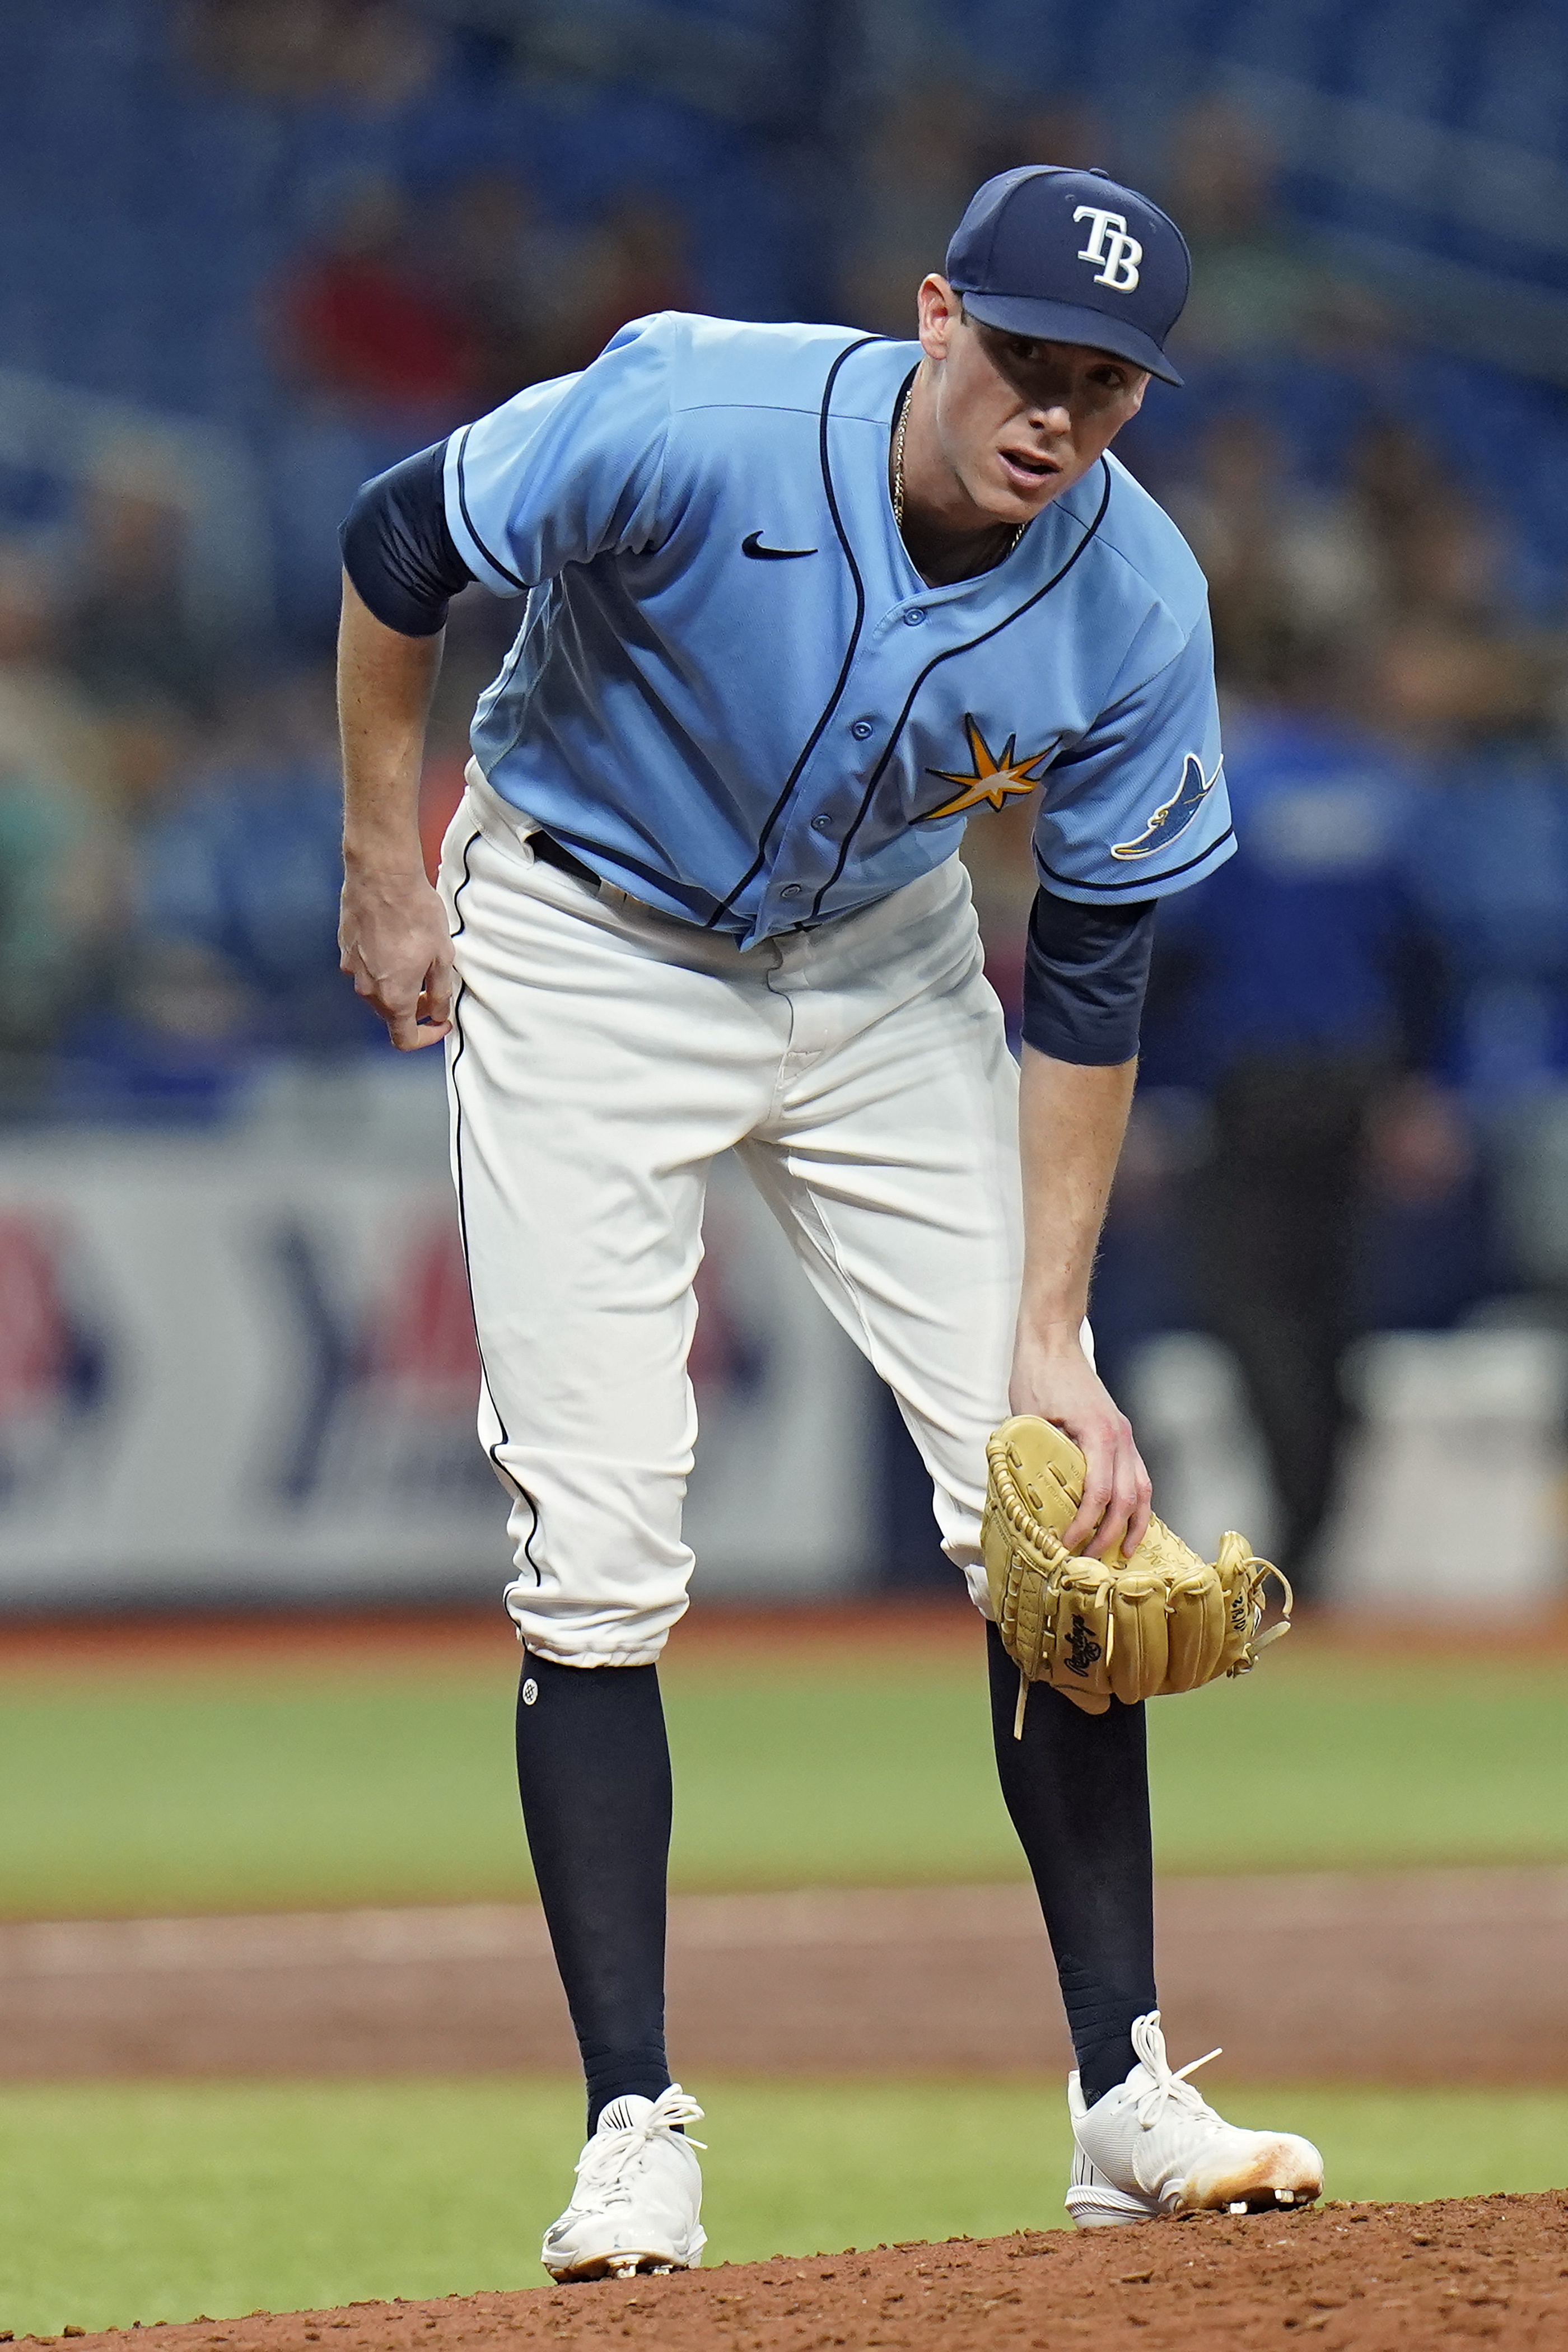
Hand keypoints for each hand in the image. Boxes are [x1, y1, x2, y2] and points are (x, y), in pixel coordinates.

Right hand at [339, 862, 454, 1049]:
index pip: (404, 1039)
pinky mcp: (345, 948)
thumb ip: (440, 993)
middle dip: (414, 1008)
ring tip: (416, 958)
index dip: (427, 1036)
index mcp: (393, 997)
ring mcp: (352, 968)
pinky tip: (395, 942)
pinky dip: (382, 966)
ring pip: (377, 991)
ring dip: (397, 985)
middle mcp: (367, 989)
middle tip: (433, 988)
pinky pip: (365, 968)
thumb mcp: (442, 958)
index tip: (440, 1022)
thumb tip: (438, 1015)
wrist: (382, 877)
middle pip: (391, 1014)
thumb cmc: (416, 914)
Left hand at [1008, 1324, 1151, 1560]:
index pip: (1099, 1492)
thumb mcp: (1026, 1420)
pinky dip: (1135, 1503)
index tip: (1067, 1544)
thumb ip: (1031, 1457)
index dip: (1085, 1524)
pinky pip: (1137, 1475)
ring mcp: (1124, 1434)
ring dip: (1135, 1524)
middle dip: (1111, 1535)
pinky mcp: (1121, 1434)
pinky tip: (1126, 1522)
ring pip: (1143, 1488)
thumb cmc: (1036, 1376)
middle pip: (1128, 1498)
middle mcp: (1120, 1436)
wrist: (1052, 1341)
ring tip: (1124, 1554)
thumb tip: (1024, 1502)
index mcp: (1098, 1433)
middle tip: (1089, 1561)